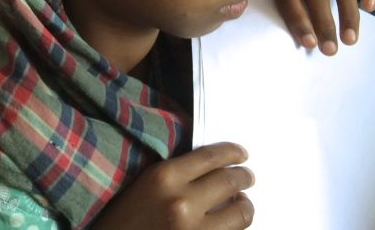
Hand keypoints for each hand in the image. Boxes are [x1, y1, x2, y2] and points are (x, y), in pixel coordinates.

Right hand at [92, 143, 253, 229]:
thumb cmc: (126, 218)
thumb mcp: (146, 185)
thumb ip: (177, 175)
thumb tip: (214, 169)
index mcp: (164, 177)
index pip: (210, 156)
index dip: (231, 153)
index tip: (241, 153)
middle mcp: (182, 202)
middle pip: (229, 181)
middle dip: (244, 177)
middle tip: (248, 176)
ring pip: (240, 213)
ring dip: (245, 206)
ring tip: (243, 204)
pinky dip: (235, 228)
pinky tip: (230, 224)